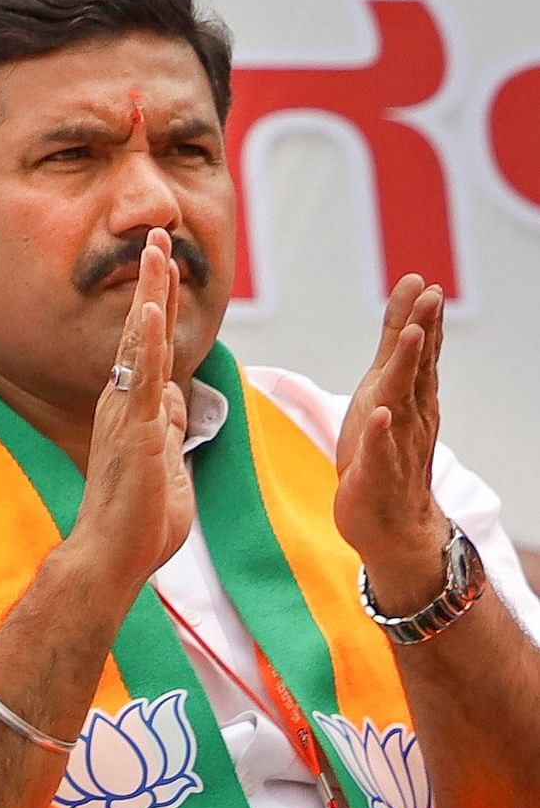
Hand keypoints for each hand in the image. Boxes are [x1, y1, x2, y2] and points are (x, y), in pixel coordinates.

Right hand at [67, 227, 196, 593]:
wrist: (114, 554)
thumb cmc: (140, 519)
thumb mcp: (167, 461)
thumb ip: (171, 427)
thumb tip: (179, 398)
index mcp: (135, 407)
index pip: (150, 343)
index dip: (159, 301)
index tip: (165, 262)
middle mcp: (124, 400)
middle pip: (141, 328)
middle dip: (152, 280)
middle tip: (158, 234)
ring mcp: (126, 412)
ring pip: (139, 342)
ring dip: (149, 294)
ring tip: (155, 251)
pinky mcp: (132, 430)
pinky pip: (141, 379)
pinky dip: (146, 342)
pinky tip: (150, 310)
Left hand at [337, 274, 457, 613]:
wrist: (392, 524)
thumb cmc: (383, 452)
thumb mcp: (384, 397)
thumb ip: (394, 355)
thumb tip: (408, 311)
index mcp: (412, 400)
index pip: (420, 355)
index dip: (422, 319)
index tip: (425, 283)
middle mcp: (411, 419)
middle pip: (417, 370)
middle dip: (423, 333)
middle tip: (431, 296)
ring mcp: (396, 446)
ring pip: (402, 404)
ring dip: (407, 370)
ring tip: (413, 337)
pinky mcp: (376, 475)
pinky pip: (379, 452)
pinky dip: (379, 433)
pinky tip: (381, 415)